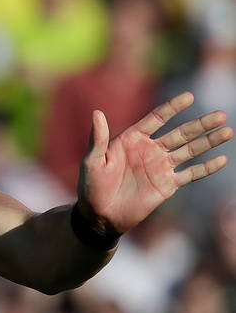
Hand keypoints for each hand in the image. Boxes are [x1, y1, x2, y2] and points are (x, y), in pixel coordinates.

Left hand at [78, 92, 231, 235]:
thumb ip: (97, 138)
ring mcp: (160, 167)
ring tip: (227, 131)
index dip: (172, 108)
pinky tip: (221, 159)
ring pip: (189, 150)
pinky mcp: (167, 185)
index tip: (189, 96)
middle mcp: (150, 150)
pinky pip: (190, 174)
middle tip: (220, 115)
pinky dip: (206, 167)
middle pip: (180, 133)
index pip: (156, 119)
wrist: (99, 215)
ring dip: (208, 141)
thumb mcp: (92, 161)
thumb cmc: (91, 186)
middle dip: (200, 124)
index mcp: (132, 139)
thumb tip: (96, 112)